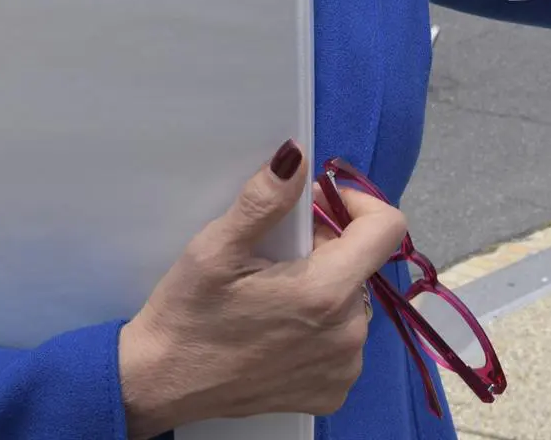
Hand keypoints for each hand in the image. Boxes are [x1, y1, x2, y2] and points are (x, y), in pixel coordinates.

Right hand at [117, 142, 406, 436]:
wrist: (162, 384)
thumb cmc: (188, 313)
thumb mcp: (215, 248)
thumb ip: (263, 201)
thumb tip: (296, 156)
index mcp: (326, 292)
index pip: (387, 228)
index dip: (357, 205)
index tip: (317, 206)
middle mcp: (349, 334)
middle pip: (363, 265)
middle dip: (329, 247)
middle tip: (278, 252)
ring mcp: (344, 369)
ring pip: (354, 303)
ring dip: (326, 288)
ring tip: (274, 293)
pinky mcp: (332, 394)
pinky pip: (344, 344)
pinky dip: (321, 329)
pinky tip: (280, 330)